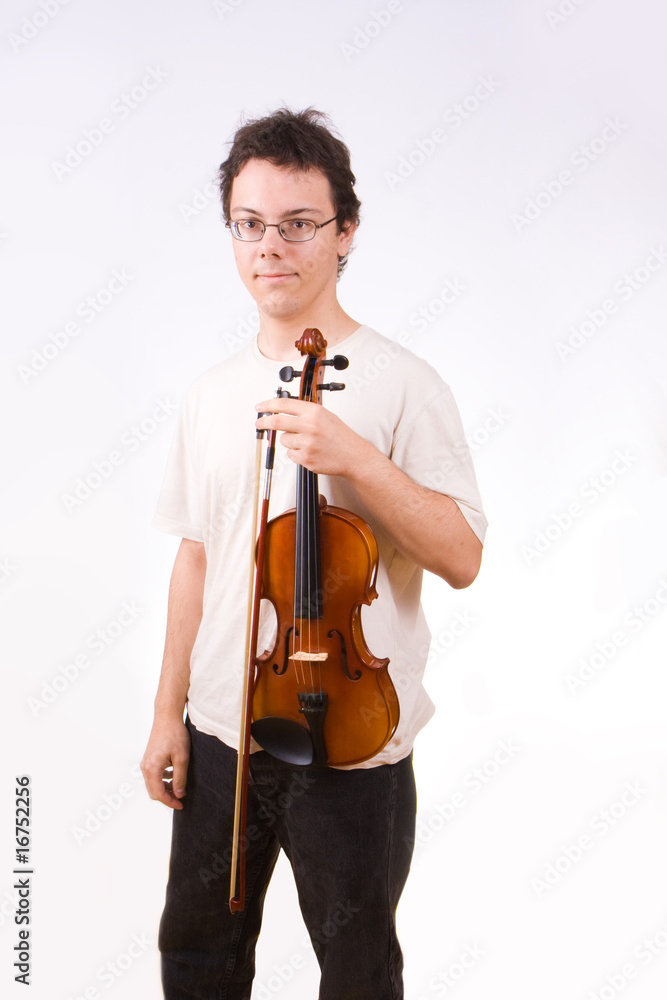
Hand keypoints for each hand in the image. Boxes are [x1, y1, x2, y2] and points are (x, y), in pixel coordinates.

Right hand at [140, 716, 190, 809]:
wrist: (167, 717)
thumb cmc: (175, 735)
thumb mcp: (182, 758)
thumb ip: (180, 778)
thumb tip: (179, 794)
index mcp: (152, 768)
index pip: (159, 794)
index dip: (170, 802)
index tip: (181, 805)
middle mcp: (145, 767)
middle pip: (153, 791)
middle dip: (167, 797)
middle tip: (181, 798)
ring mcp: (145, 762)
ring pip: (153, 784)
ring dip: (165, 788)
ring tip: (180, 787)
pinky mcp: (149, 758)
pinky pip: (154, 775)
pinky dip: (163, 780)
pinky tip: (174, 775)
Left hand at [255, 397, 369, 476]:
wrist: (353, 456)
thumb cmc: (340, 436)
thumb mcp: (325, 416)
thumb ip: (304, 412)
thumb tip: (281, 411)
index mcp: (314, 412)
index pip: (284, 405)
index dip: (268, 405)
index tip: (260, 407)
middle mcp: (310, 426)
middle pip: (277, 422)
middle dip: (264, 422)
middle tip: (259, 423)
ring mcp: (307, 443)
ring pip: (284, 440)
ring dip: (289, 441)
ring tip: (306, 442)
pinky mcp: (306, 458)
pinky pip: (290, 455)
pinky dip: (296, 454)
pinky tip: (309, 452)